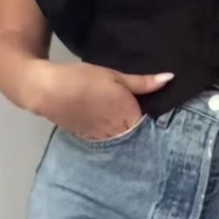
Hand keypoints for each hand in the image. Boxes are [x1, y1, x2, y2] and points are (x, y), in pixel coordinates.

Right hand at [33, 63, 173, 141]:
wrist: (47, 90)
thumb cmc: (84, 79)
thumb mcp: (115, 76)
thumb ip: (143, 82)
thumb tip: (171, 78)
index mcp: (129, 116)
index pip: (152, 127)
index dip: (158, 125)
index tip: (168, 121)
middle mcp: (118, 133)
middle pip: (138, 137)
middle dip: (146, 134)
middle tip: (156, 128)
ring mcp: (102, 139)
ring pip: (123, 143)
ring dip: (129, 138)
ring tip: (135, 132)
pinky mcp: (88, 139)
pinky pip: (107, 142)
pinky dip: (113, 138)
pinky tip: (113, 131)